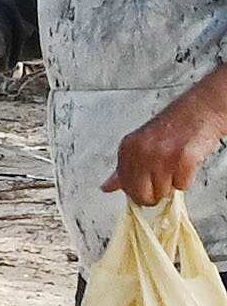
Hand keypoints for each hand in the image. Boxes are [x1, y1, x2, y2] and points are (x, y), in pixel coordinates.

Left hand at [105, 88, 226, 205]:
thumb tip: (106, 187)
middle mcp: (141, 151)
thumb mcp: (140, 144)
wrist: (200, 110)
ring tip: (176, 163)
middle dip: (155, 194)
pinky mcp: (184, 158)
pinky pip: (182, 186)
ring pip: (164, 192)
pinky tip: (186, 163)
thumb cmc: (172, 127)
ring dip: (172, 183)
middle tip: (164, 178)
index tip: (148, 186)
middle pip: (142, 195)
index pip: (126, 186)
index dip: (139, 191)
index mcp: (127, 148)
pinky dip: (187, 179)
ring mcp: (162, 155)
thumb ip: (123, 168)